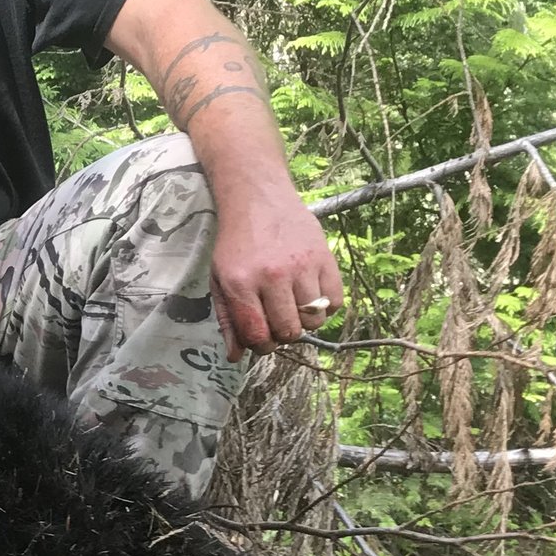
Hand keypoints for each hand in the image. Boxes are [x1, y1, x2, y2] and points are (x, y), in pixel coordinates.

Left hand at [210, 181, 342, 355]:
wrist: (259, 199)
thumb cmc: (237, 243)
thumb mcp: (220, 279)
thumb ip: (228, 319)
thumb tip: (235, 357)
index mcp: (240, 283)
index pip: (259, 336)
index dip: (261, 345)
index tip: (261, 337)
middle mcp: (273, 276)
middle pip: (289, 332)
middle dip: (283, 334)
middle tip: (277, 319)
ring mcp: (302, 266)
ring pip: (314, 321)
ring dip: (305, 320)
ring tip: (293, 304)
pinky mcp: (324, 258)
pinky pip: (335, 302)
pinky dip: (326, 307)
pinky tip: (310, 295)